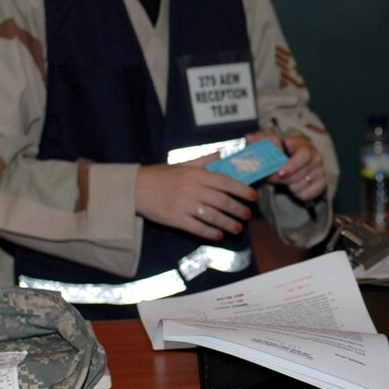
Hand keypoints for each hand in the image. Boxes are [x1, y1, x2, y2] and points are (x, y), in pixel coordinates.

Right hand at [135, 155, 257, 240]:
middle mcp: (193, 189)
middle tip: (247, 215)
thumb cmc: (160, 175)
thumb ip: (204, 160)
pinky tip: (219, 236)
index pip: (226, 182)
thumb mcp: (183, 163)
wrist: (135, 188)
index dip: (242, 190)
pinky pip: (197, 228)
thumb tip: (222, 153)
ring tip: (238, 229)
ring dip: (228, 223)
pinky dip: (210, 233)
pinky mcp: (175, 219)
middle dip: (238, 209)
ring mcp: (184, 205)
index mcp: (196, 174)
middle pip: (222, 201)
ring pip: (213, 216)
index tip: (253, 196)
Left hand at [253, 131, 326, 202]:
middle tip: (270, 177)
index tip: (280, 173)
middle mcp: (316, 158)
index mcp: (305, 146)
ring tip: (285, 179)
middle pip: (297, 175)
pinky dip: (297, 193)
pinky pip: (305, 195)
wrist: (300, 160)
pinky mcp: (322, 185)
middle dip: (280, 179)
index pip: (303, 155)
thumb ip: (261, 140)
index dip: (292, 166)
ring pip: (299, 186)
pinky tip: (294, 185)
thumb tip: (248, 138)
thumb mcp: (274, 143)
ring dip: (287, 186)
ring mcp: (320, 172)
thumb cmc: (285, 151)